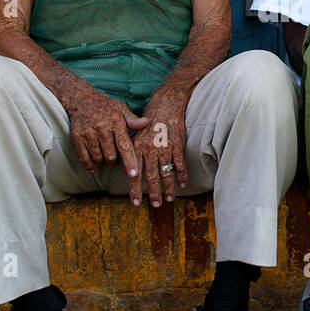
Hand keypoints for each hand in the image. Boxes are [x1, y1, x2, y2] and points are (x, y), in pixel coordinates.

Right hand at [66, 85, 149, 183]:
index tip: (133, 174)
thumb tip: (147, 123)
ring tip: (105, 157)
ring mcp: (88, 133)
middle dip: (115, 162)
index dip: (130, 161)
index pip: (124, 146)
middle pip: (111, 156)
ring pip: (98, 158)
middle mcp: (102, 127)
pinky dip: (90, 165)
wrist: (80, 98)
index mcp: (116, 121)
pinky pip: (84, 158)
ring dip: (103, 163)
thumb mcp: (120, 108)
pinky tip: (94, 164)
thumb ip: (133, 120)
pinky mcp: (77, 137)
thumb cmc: (104, 105)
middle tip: (115, 158)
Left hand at [132, 85, 189, 207]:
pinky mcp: (177, 145)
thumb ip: (132, 152)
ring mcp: (164, 149)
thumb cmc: (150, 119)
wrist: (166, 105)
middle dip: (153, 193)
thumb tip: (127, 170)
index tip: (136, 202)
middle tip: (155, 205)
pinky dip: (181, 175)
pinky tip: (182, 184)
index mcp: (138, 148)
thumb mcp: (136, 134)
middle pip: (151, 177)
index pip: (134, 174)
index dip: (135, 189)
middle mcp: (150, 150)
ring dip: (168, 188)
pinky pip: (179, 165)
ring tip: (169, 199)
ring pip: (165, 174)